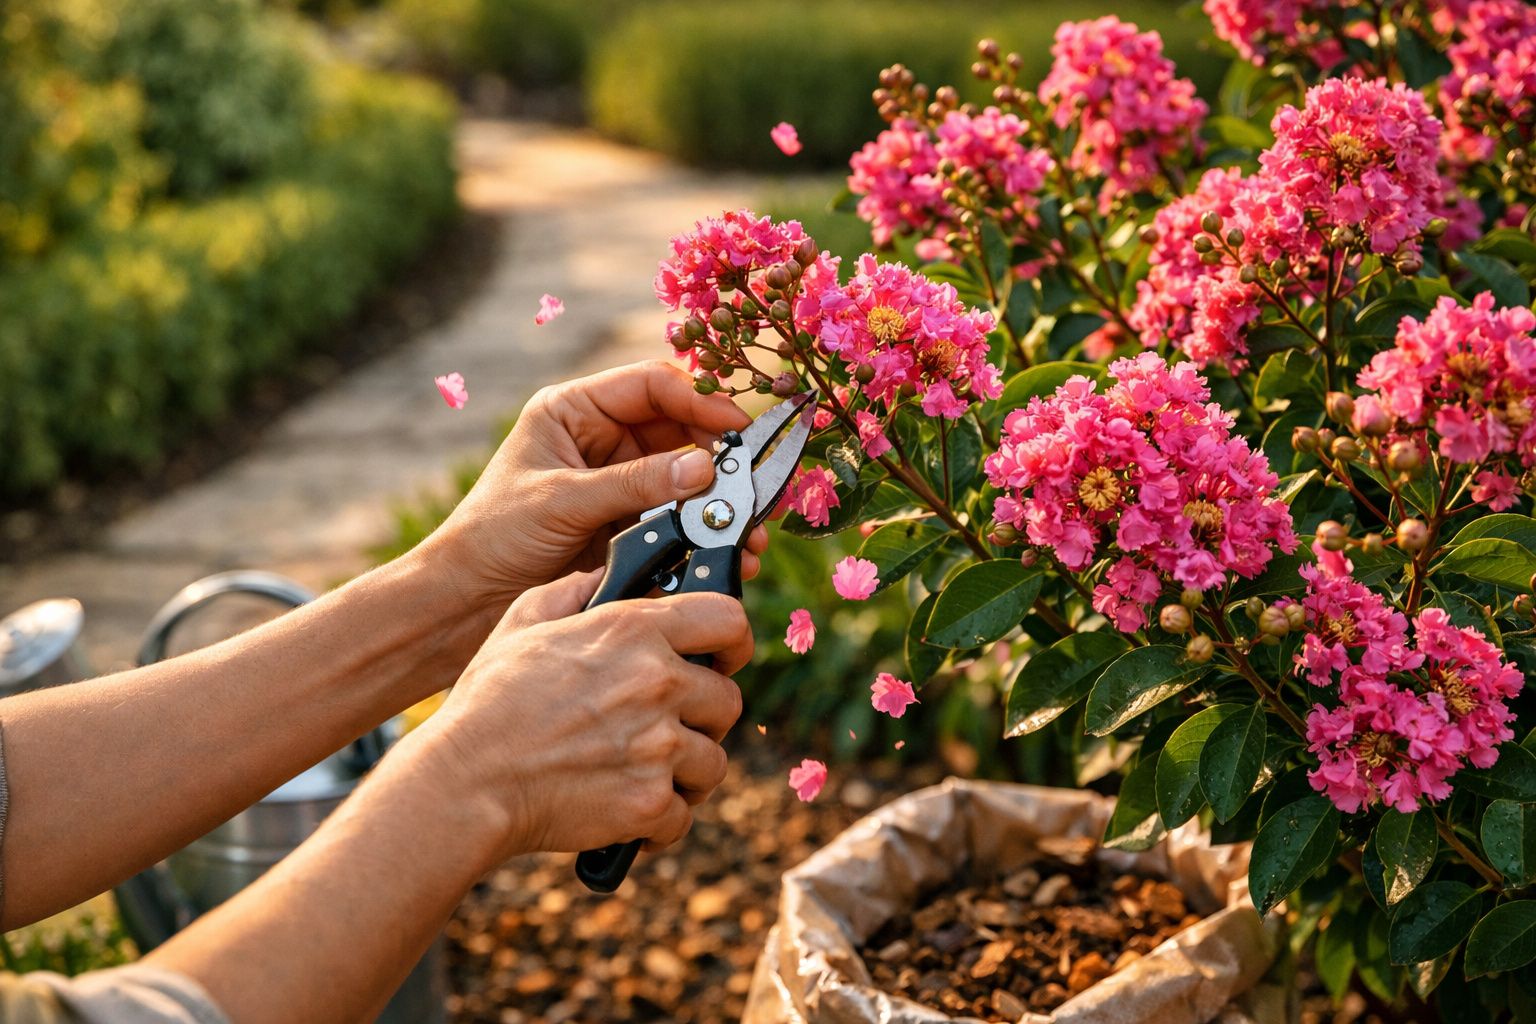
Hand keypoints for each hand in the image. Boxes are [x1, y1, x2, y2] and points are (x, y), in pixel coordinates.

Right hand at [414, 570, 751, 860]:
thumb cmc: (488, 701)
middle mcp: (657, 683)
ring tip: (645, 773)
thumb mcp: (523, 622)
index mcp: (634, 631)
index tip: (724, 659)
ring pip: (713, 762)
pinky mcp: (649, 802)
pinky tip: (627, 809)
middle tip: (669, 727)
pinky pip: (682, 814)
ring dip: (687, 773)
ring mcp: (658, 745)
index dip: (734, 641)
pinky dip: (658, 820)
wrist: (465, 782)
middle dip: (704, 717)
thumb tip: (602, 580)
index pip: (729, 619)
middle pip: (728, 700)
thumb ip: (573, 591)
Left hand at [427, 361, 771, 606]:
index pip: (651, 386)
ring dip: (720, 500)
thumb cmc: (494, 535)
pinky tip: (729, 551)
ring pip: (687, 477)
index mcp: (575, 410)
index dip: (699, 401)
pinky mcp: (629, 524)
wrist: (466, 601)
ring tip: (750, 528)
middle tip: (755, 483)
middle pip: (679, 430)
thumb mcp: (562, 501)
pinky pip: (679, 517)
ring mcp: (618, 482)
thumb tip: (705, 470)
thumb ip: (634, 483)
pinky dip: (707, 532)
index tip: (738, 429)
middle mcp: (602, 438)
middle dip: (720, 456)